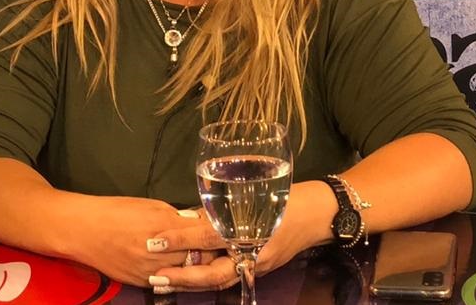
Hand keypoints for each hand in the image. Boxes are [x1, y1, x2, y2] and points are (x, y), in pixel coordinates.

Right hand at [69, 196, 216, 286]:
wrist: (83, 230)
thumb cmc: (116, 210)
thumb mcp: (151, 205)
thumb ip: (177, 216)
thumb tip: (196, 221)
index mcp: (164, 226)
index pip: (203, 234)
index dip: (217, 232)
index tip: (228, 229)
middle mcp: (160, 252)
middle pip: (199, 257)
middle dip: (212, 251)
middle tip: (224, 246)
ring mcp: (151, 271)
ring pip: (187, 274)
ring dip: (199, 266)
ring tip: (209, 259)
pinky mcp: (142, 283)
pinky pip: (169, 283)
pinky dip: (180, 276)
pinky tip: (186, 269)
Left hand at [150, 181, 331, 291]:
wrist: (322, 212)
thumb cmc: (289, 197)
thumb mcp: (256, 194)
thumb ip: (223, 205)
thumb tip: (186, 215)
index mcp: (251, 232)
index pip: (209, 236)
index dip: (181, 238)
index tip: (155, 239)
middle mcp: (252, 255)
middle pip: (212, 274)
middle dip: (181, 277)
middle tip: (153, 276)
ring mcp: (257, 264)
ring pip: (219, 280)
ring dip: (191, 282)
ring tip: (164, 282)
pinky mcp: (260, 265)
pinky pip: (229, 275)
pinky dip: (207, 277)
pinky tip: (190, 275)